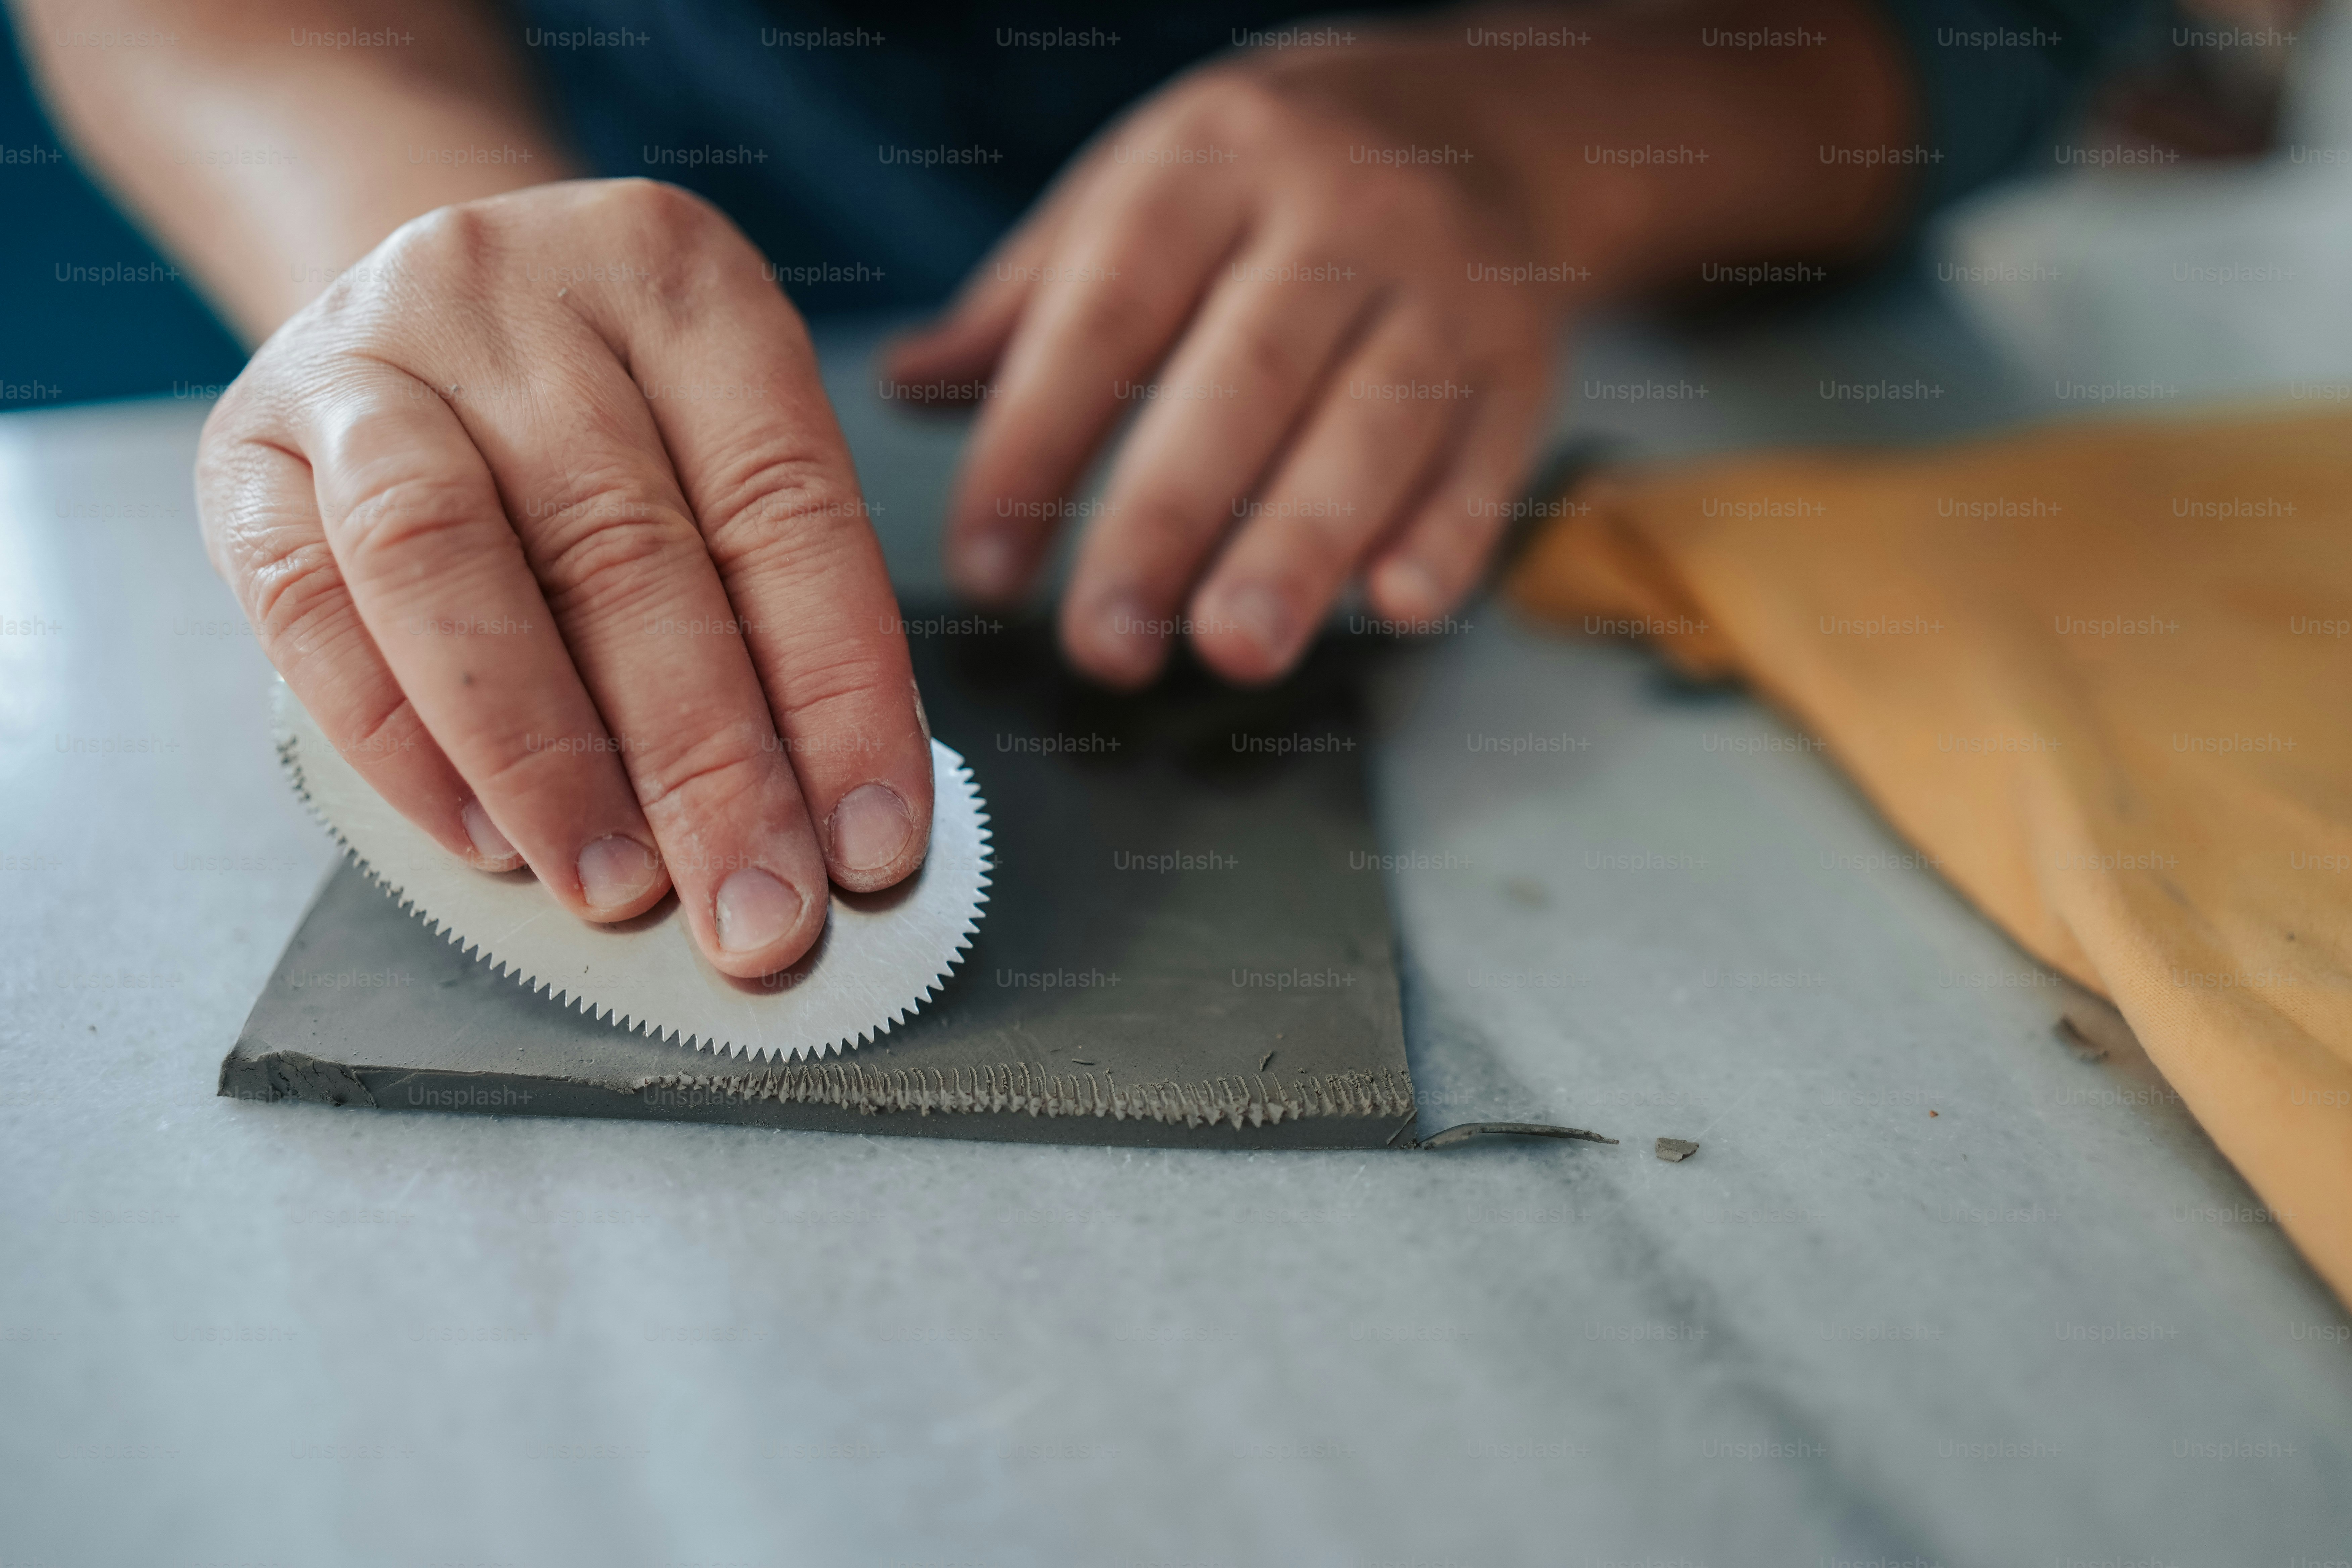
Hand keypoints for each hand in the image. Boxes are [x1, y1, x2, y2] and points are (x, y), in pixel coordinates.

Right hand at [199, 179, 932, 977]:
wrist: (426, 308)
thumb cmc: (606, 410)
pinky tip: (486, 838)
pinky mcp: (245, 447)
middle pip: (626, 550)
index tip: (872, 843)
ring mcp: (364, 357)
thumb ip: (773, 602)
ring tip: (617, 890)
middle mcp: (516, 294)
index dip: (839, 692)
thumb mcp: (716, 440)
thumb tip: (827, 817)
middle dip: (706, 766)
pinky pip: (310, 607)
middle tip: (757, 911)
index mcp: (678, 282)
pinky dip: (402, 743)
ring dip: (546, 760)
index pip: (784, 506)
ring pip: (446, 565)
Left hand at [887, 39, 1568, 686]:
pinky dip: (1446, 535)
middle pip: (1243, 379)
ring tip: (1235, 649)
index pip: (1104, 317)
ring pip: (1371, 423)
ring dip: (1301, 547)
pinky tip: (1393, 607)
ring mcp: (1443, 287)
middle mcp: (1335, 215)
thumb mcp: (1136, 198)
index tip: (984, 571)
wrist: (1478, 119)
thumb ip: (1026, 308)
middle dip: (1168, 521)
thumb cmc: (1265, 183)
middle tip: (1105, 646)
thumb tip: (902, 386)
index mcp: (1207, 164)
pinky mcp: (1523, 362)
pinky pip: (1487, 455)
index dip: (1035, 446)